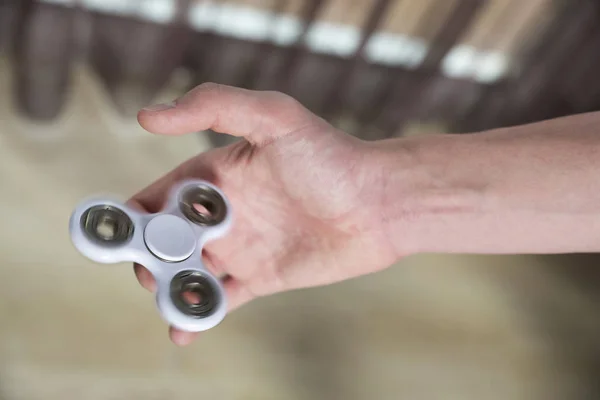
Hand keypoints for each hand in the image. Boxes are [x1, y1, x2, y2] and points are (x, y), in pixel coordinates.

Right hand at [128, 83, 397, 345]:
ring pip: (189, 272)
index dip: (135, 213)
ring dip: (169, 288)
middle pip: (167, 240)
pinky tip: (182, 331)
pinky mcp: (261, 277)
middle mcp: (224, 213)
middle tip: (149, 270)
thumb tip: (147, 115)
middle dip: (148, 256)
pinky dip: (198, 315)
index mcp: (216, 176)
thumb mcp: (274, 116)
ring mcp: (241, 247)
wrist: (380, 203)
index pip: (160, 196)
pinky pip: (221, 299)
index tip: (117, 230)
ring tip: (167, 297)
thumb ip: (214, 106)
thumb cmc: (331, 155)